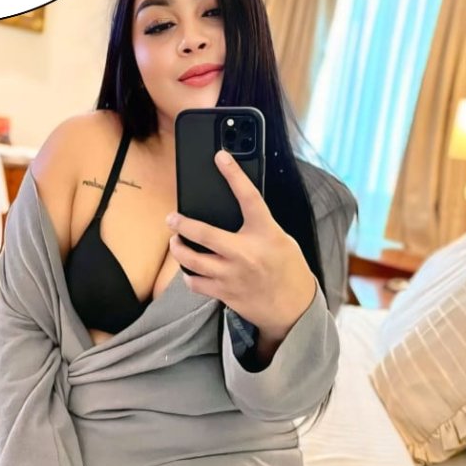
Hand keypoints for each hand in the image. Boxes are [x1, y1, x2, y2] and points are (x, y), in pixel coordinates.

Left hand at [166, 150, 316, 341]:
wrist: (293, 308)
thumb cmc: (288, 270)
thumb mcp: (280, 240)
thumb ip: (258, 226)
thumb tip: (233, 211)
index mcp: (265, 233)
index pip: (249, 197)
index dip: (234, 174)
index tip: (221, 157)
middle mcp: (246, 253)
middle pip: (204, 234)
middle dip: (182, 224)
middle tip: (172, 219)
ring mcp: (233, 275)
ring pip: (192, 261)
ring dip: (179, 250)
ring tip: (176, 243)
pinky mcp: (225, 293)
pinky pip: (196, 283)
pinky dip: (189, 275)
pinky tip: (189, 269)